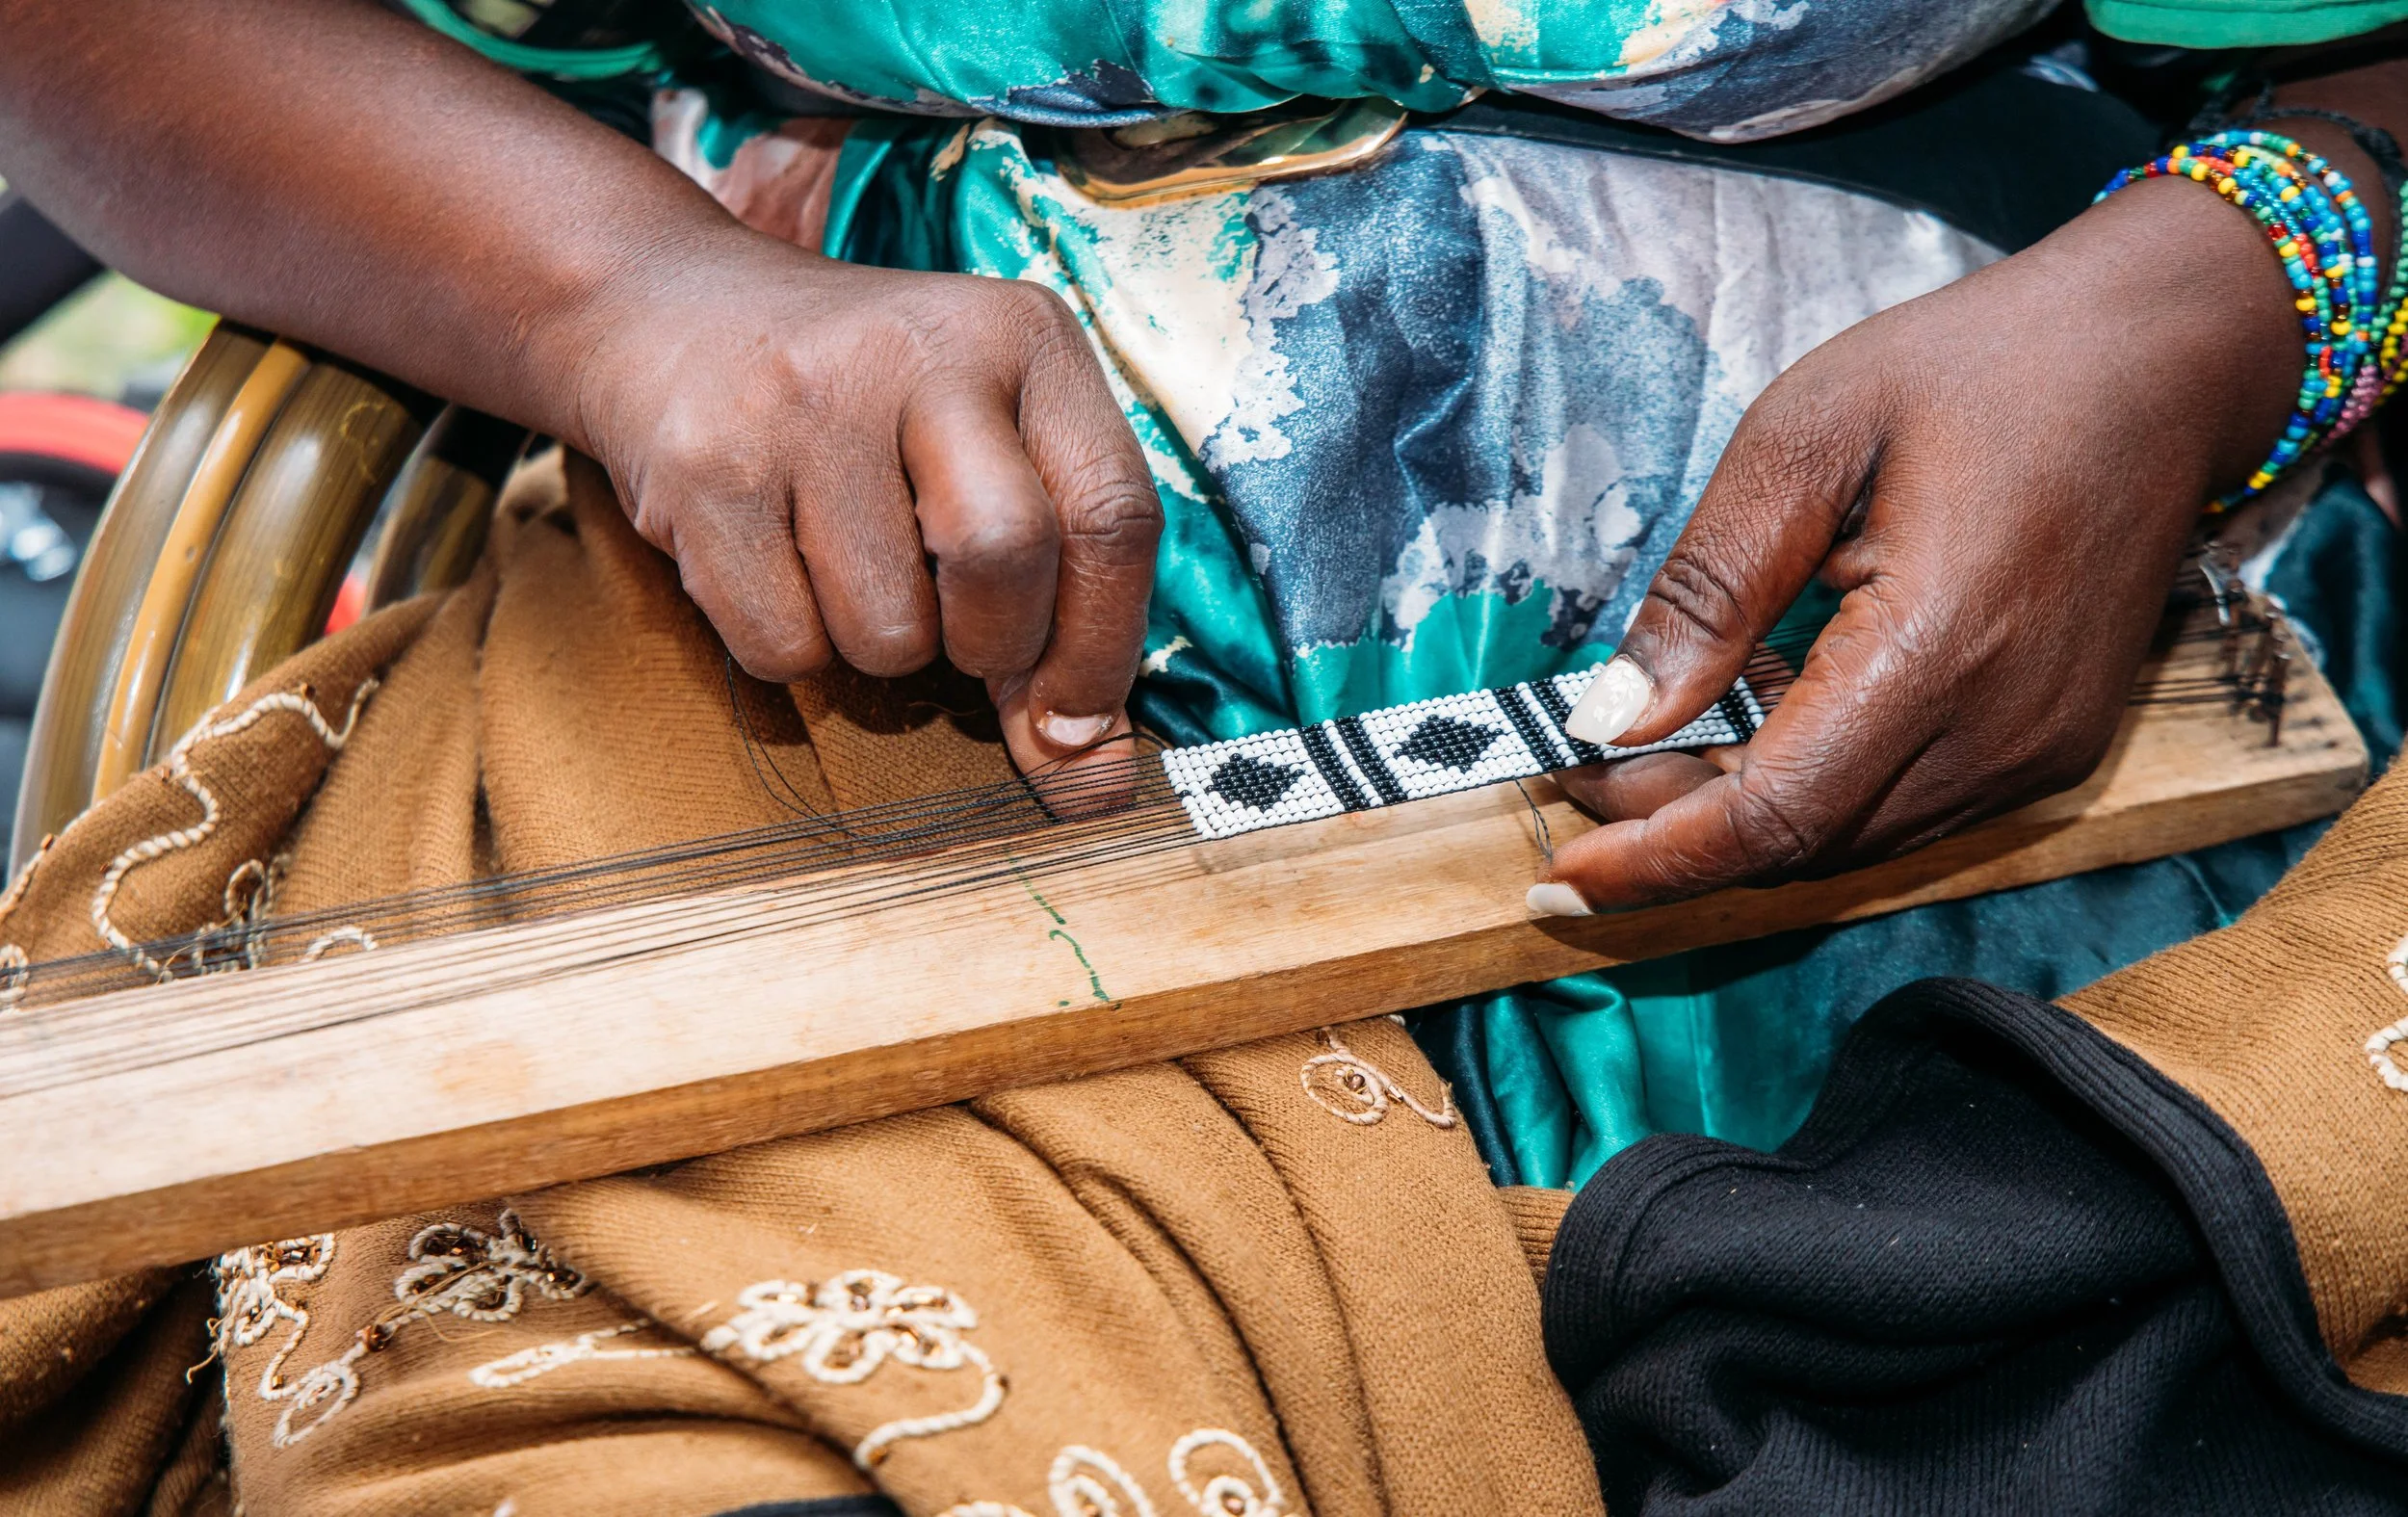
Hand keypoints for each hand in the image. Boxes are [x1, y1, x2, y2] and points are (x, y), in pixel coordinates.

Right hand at [570, 233, 1160, 778]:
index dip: (1103, 649)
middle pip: (1007, 558)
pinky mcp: (706, 467)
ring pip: (889, 633)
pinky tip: (773, 561)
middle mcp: (923, 352)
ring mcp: (805, 405)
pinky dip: (791, 648)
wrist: (669, 308)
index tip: (1076, 728)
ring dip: (880, 649)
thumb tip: (1090, 777)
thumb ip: (1058, 594)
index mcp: (1027, 339)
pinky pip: (782, 647)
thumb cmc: (870, 409)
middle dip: (994, 647)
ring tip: (847, 564)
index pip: (1113, 515)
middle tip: (958, 637)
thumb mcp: (988, 444)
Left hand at [1532, 175, 2306, 911]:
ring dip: (1741, 811)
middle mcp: (2001, 733)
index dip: (1657, 862)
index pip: (1774, 819)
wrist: (2163, 359)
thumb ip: (1706, 592)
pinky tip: (1763, 710)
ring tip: (1656, 735)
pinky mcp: (2050, 747)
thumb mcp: (1803, 438)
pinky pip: (1904, 807)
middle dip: (1677, 829)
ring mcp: (2037, 751)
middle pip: (1804, 845)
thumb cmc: (1979, 371)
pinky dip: (1814, 786)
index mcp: (1937, 653)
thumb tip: (1611, 718)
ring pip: (1851, 839)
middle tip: (1579, 770)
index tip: (1558, 879)